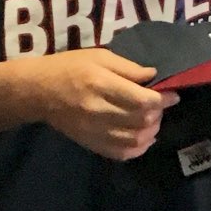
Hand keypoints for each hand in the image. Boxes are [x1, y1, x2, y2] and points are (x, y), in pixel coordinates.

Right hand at [30, 48, 176, 160]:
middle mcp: (99, 110)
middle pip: (142, 120)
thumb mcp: (99, 56)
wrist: (38, 92)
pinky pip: (122, 154)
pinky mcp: (92, 144)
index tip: (172, 95)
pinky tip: (143, 138)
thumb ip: (128, 68)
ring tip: (153, 121)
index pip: (143, 100)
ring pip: (136, 139)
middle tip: (159, 105)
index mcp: (101, 84)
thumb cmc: (69, 68)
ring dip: (152, 131)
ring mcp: (95, 131)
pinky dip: (139, 148)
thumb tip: (154, 76)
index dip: (163, 99)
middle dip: (158, 113)